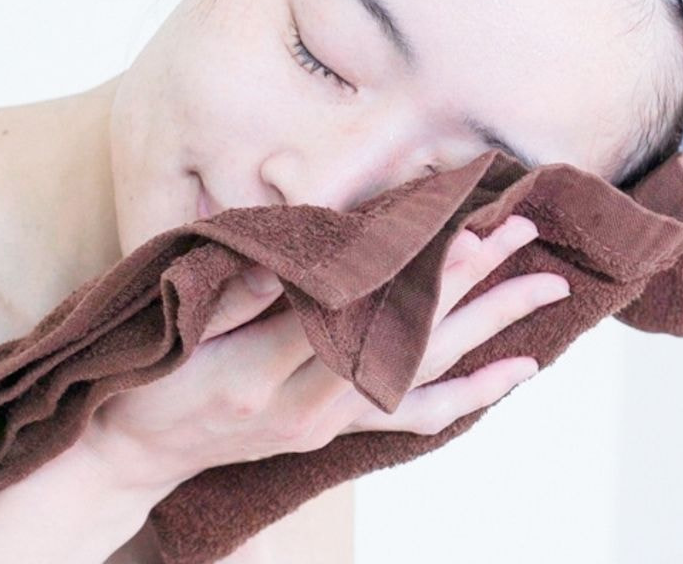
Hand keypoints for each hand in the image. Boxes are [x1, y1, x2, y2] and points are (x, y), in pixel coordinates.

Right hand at [75, 213, 569, 492]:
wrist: (137, 452)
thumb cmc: (152, 379)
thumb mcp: (179, 331)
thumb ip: (237, 295)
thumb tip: (294, 257)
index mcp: (267, 371)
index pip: (362, 313)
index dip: (416, 274)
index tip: (464, 231)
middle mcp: (311, 404)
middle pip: (410, 338)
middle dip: (472, 284)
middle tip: (523, 235)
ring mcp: (329, 421)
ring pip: (426, 372)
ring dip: (489, 328)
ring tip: (544, 289)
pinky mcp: (335, 429)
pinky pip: (414, 415)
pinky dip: (468, 393)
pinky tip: (514, 373)